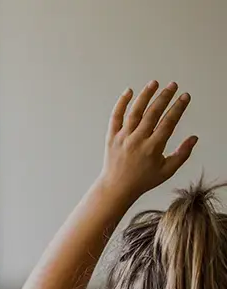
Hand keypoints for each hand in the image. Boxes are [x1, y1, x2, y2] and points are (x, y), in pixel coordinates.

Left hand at [99, 81, 196, 198]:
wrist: (116, 187)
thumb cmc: (143, 180)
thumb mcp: (167, 170)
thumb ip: (182, 154)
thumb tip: (194, 138)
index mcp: (153, 147)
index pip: (168, 122)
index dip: (178, 108)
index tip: (185, 96)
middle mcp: (138, 140)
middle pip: (153, 113)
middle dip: (164, 97)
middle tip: (173, 85)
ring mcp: (123, 137)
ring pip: (135, 111)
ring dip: (145, 95)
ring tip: (154, 83)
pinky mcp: (111, 137)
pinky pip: (115, 116)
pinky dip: (121, 103)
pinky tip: (129, 91)